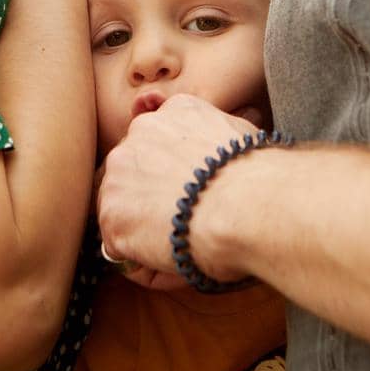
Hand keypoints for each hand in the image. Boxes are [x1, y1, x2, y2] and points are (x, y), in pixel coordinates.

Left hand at [96, 95, 261, 285]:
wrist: (245, 205)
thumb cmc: (257, 177)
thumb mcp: (242, 134)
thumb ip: (221, 133)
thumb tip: (228, 139)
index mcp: (173, 112)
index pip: (159, 140)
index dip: (171, 171)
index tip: (189, 190)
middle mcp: (137, 135)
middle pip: (132, 170)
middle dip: (150, 195)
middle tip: (183, 219)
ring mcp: (118, 176)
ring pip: (122, 207)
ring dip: (144, 227)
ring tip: (182, 240)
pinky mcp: (111, 217)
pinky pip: (118, 246)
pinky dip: (141, 258)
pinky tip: (171, 257)